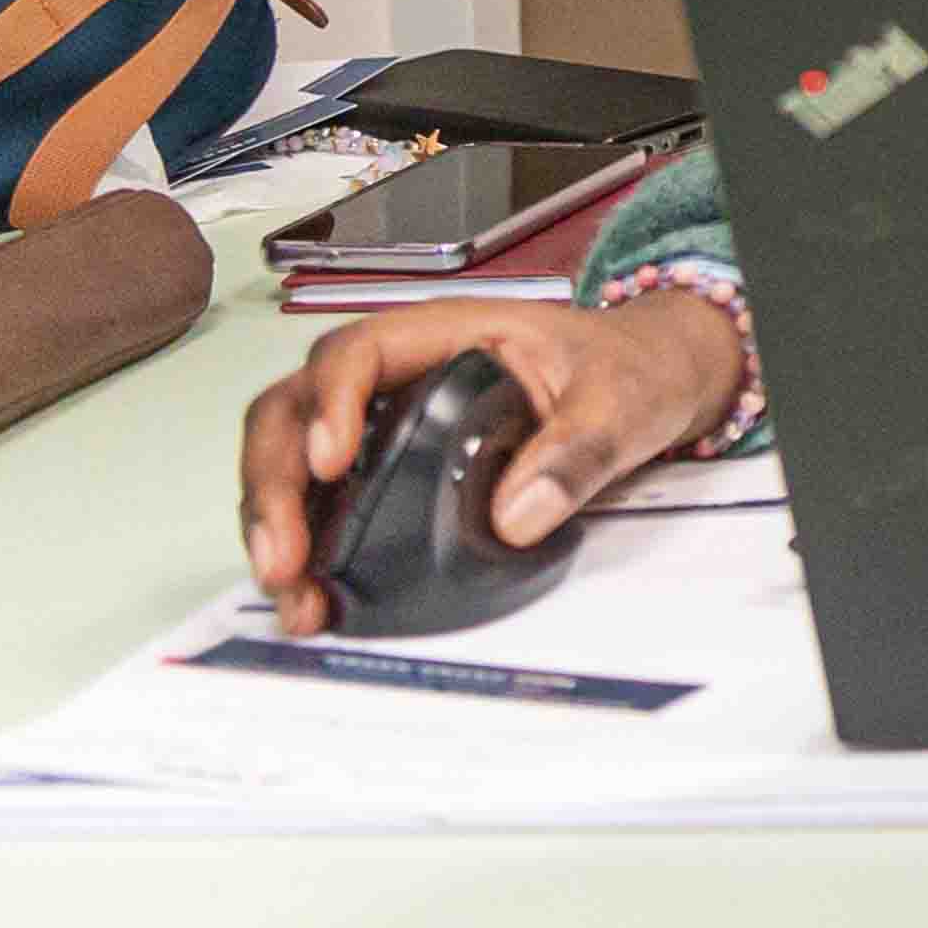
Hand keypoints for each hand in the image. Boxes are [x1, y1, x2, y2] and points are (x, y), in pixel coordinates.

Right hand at [233, 295, 744, 634]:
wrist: (652, 379)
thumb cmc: (630, 369)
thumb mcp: (622, 401)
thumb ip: (577, 452)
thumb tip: (516, 516)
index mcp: (447, 334)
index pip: (357, 353)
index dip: (329, 403)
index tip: (330, 463)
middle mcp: (397, 373)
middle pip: (295, 408)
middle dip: (275, 482)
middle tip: (285, 556)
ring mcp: (384, 419)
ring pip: (293, 456)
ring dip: (275, 521)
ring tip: (288, 588)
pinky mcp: (388, 465)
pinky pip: (326, 497)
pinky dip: (306, 541)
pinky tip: (308, 592)